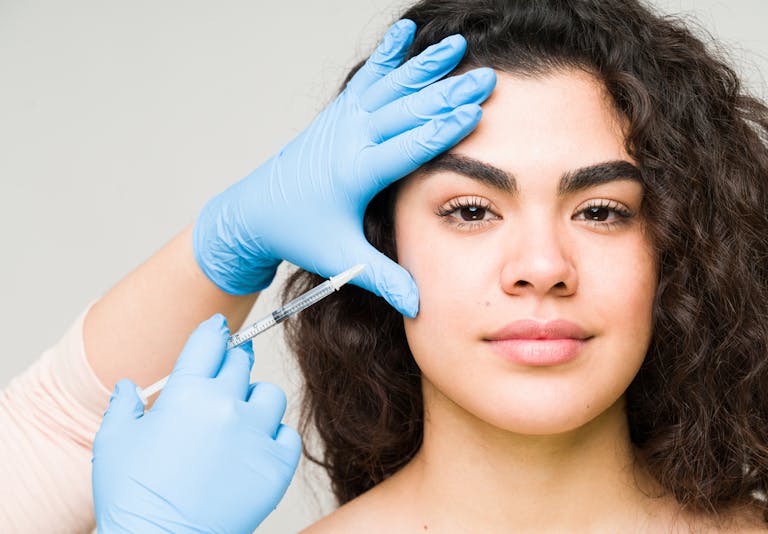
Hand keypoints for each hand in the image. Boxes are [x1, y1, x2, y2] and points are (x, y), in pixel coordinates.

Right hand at [92, 315, 300, 533]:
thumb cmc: (132, 498)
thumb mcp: (113, 443)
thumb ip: (124, 405)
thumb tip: (129, 386)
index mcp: (186, 392)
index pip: (210, 341)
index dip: (215, 332)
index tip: (219, 331)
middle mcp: (226, 406)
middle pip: (241, 363)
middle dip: (231, 367)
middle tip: (224, 381)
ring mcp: (255, 435)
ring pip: (270, 396)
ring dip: (255, 402)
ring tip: (238, 422)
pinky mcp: (277, 465)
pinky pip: (287, 435)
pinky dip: (273, 438)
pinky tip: (254, 450)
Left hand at [193, 19, 495, 315]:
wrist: (253, 212)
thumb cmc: (298, 234)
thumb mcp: (342, 260)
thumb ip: (384, 279)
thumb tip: (420, 306)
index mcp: (353, 173)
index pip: (405, 146)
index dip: (441, 127)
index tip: (474, 110)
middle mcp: (348, 140)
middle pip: (405, 111)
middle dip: (448, 93)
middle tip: (486, 78)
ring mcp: (341, 122)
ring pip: (390, 87)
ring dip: (425, 66)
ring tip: (457, 45)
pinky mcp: (337, 115)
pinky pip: (368, 79)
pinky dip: (389, 56)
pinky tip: (406, 32)